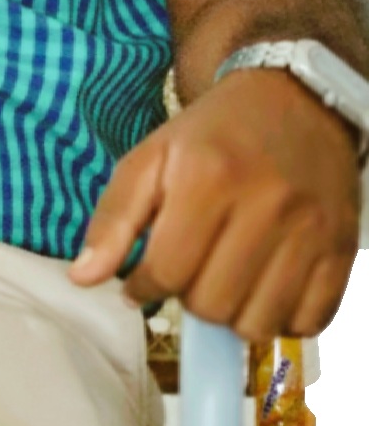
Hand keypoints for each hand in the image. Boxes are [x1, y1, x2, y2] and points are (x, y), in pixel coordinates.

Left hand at [68, 68, 362, 342]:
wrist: (294, 103)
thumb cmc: (212, 134)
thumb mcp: (150, 157)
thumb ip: (114, 218)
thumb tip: (83, 278)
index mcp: (208, 177)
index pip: (168, 270)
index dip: (145, 288)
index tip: (141, 283)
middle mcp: (266, 205)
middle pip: (213, 303)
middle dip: (188, 299)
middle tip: (187, 273)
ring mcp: (311, 231)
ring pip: (260, 322)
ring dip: (232, 315)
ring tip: (223, 281)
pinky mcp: (343, 250)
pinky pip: (309, 321)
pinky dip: (281, 319)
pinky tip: (262, 288)